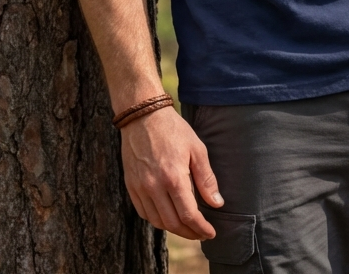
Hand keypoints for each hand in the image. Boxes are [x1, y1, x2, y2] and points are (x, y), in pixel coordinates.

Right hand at [120, 105, 223, 239]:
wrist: (143, 116)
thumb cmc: (173, 129)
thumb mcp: (196, 149)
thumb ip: (206, 179)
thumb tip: (217, 203)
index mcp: (174, 177)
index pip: (188, 215)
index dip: (201, 228)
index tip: (210, 232)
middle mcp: (154, 187)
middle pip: (172, 223)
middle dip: (189, 232)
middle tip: (201, 232)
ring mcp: (140, 187)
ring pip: (157, 221)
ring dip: (173, 228)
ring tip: (186, 226)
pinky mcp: (131, 186)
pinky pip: (144, 213)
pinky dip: (157, 220)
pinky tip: (167, 216)